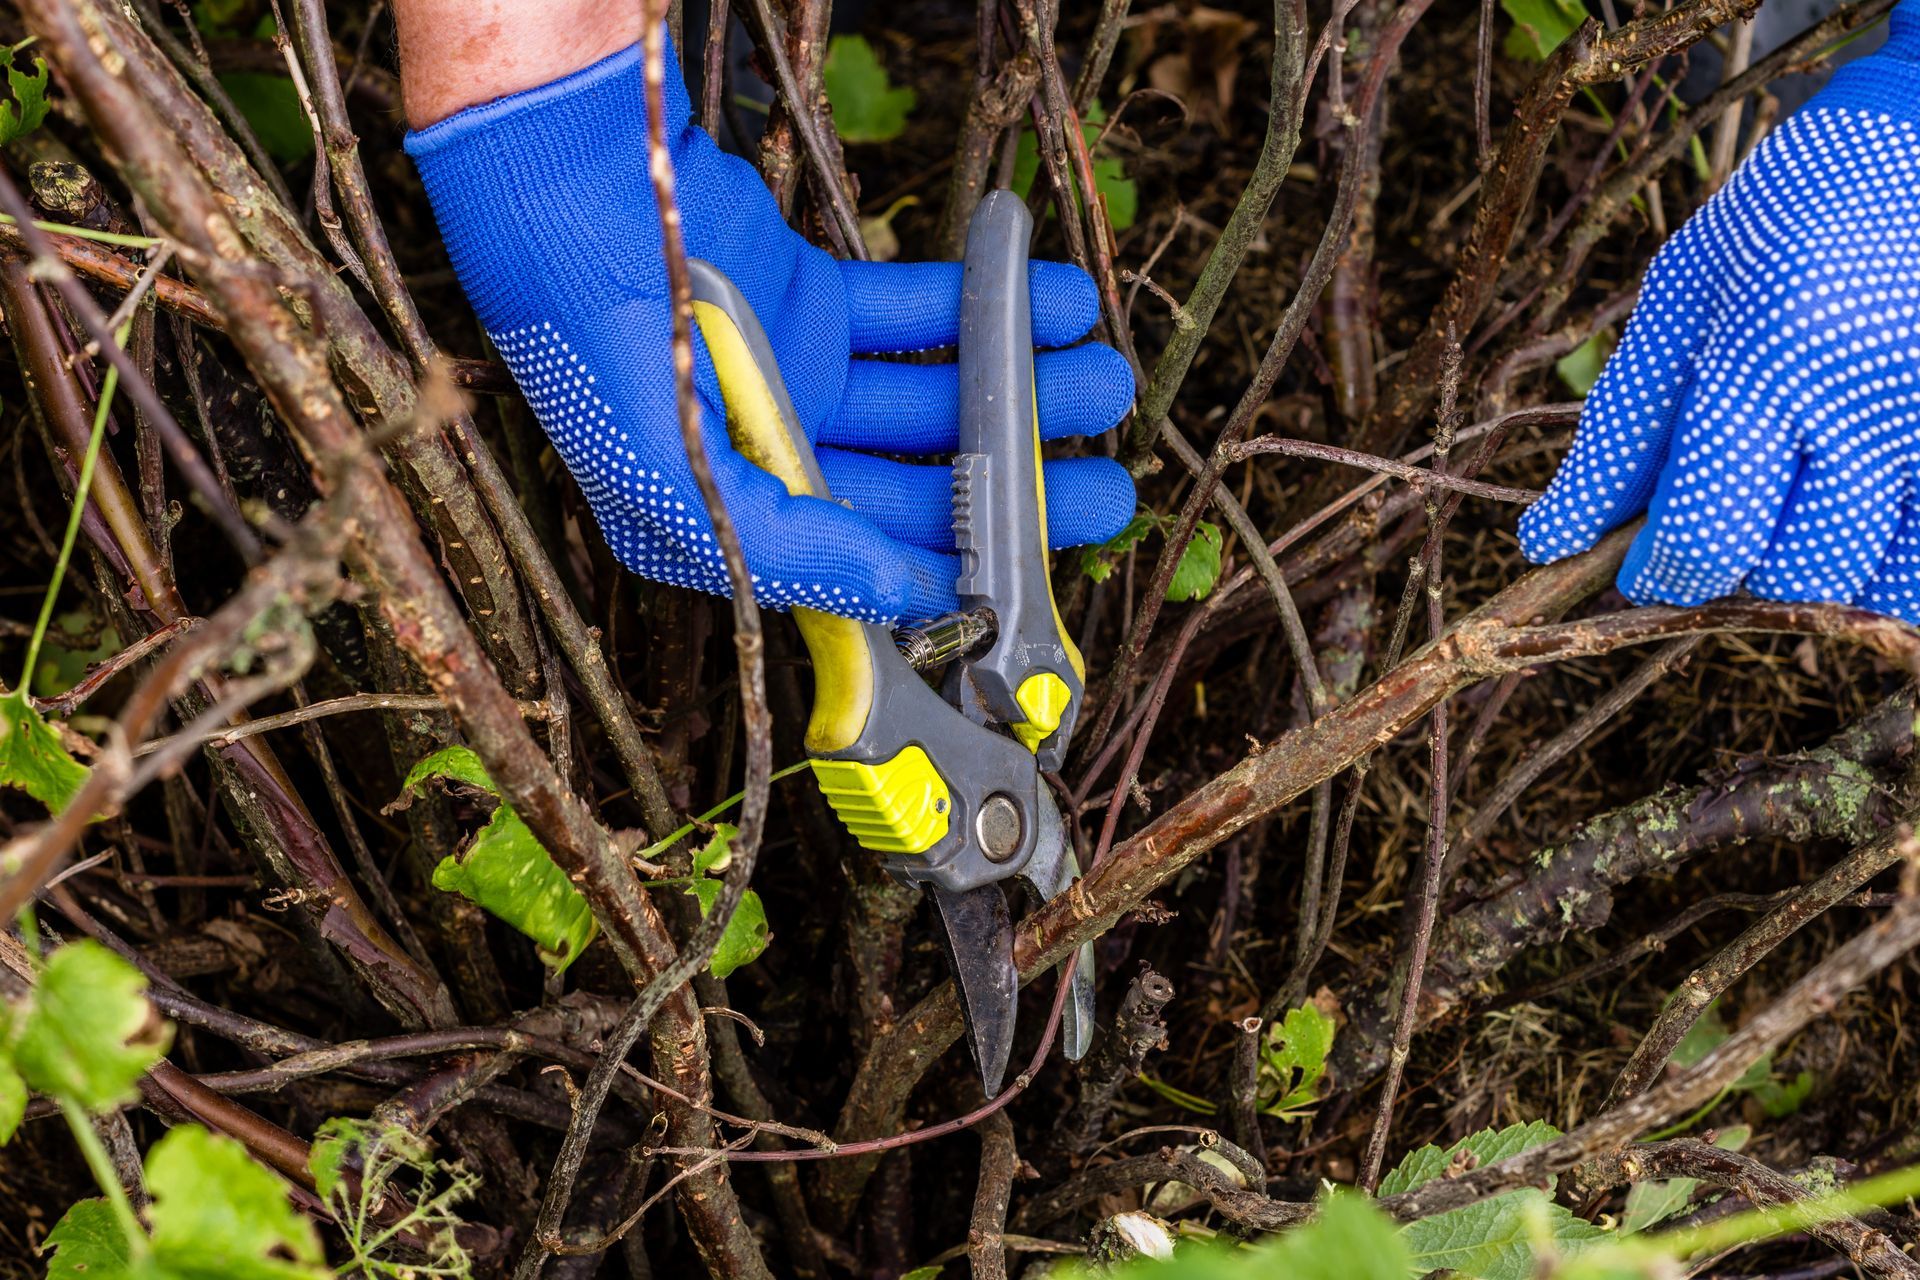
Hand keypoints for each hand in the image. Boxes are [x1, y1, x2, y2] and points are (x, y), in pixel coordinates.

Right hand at [404, 34, 1134, 624]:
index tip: (1041, 573)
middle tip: (1106, 486)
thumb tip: (909, 598)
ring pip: (924, 401)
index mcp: (714, 525)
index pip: (855, 571)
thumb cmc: (582, 325)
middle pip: (910, 490)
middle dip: (1012, 489)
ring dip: (1014, 392)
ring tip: (1101, 379)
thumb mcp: (673, 468)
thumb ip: (793, 545)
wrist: (553, 161)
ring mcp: (784, 376)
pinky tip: (1046, 299)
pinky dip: (979, 307)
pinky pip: (910, 314)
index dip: (950, 575)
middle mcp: (754, 460)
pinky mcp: (806, 299)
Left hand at [1517, 9, 1919, 623]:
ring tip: (1799, 491)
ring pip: (1880, 586)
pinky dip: (1887, 551)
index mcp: (1776, 356)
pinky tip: (1851, 491)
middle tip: (1727, 505)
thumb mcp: (1675, 305)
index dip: (1660, 570)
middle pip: (1795, 577)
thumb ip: (1618, 434)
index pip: (1708, 537)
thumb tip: (1550, 544)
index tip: (1642, 560)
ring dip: (1824, 566)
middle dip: (1742, 566)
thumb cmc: (1783, 218)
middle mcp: (1877, 400)